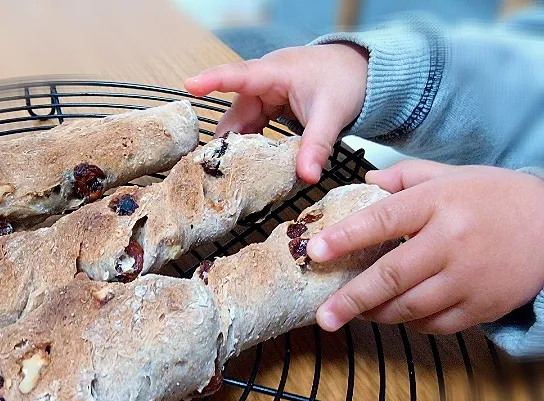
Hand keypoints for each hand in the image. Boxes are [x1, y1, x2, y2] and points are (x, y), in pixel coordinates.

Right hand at [184, 44, 368, 183]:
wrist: (361, 73)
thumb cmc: (345, 81)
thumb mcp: (332, 115)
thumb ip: (317, 146)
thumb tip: (307, 177)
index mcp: (275, 73)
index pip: (239, 76)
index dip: (213, 81)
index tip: (190, 85)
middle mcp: (263, 82)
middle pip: (235, 112)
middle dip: (224, 140)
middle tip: (211, 169)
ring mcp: (265, 96)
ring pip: (242, 124)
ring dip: (237, 147)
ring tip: (226, 174)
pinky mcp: (270, 107)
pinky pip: (253, 128)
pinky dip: (251, 146)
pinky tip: (248, 166)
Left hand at [308, 160, 543, 333]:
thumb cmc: (493, 197)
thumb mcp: (450, 175)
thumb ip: (404, 177)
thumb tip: (365, 182)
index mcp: (439, 203)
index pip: (382, 221)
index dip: (345, 238)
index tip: (315, 252)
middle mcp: (452, 242)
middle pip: (391, 276)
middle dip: (352, 299)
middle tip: (324, 316)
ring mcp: (469, 278)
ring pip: (410, 307)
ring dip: (376, 314)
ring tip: (355, 313)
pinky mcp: (483, 306)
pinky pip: (435, 324)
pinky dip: (411, 323)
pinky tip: (397, 315)